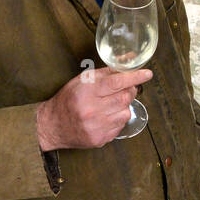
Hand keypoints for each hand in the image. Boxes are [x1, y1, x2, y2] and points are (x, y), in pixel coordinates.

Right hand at [36, 66, 152, 150]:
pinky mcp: (100, 139)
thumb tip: (128, 60)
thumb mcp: (82, 80)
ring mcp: (97, 127)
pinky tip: (107, 116)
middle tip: (127, 87)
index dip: (134, 77)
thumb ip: (107, 72)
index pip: (116, 82)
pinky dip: (118, 118)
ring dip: (124, 105)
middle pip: (124, 98)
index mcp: (87, 92)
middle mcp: (92, 110)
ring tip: (112, 103)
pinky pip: (120, 126)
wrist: (52, 126)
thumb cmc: (68, 100)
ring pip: (125, 112)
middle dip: (130, 90)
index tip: (147, 74)